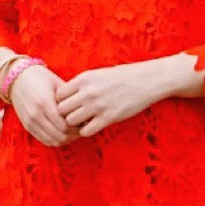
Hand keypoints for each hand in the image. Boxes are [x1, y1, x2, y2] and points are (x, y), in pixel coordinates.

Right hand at [9, 64, 77, 147]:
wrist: (18, 78)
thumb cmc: (41, 78)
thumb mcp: (57, 84)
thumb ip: (70, 99)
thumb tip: (86, 113)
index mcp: (44, 102)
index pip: (65, 126)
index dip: (77, 128)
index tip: (84, 123)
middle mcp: (35, 114)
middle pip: (60, 136)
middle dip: (73, 135)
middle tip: (81, 129)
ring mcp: (30, 122)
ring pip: (53, 141)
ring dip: (65, 139)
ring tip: (73, 131)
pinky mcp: (27, 126)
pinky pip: (44, 140)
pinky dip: (55, 140)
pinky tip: (62, 133)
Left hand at [55, 60, 172, 138]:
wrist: (145, 80)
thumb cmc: (122, 76)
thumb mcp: (97, 74)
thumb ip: (81, 84)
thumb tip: (66, 96)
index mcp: (83, 79)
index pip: (58, 95)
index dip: (61, 102)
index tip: (69, 105)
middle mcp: (87, 92)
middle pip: (61, 109)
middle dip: (65, 114)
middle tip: (73, 116)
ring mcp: (97, 106)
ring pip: (71, 121)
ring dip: (75, 124)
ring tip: (83, 122)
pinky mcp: (108, 118)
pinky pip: (86, 131)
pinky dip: (86, 131)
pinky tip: (93, 126)